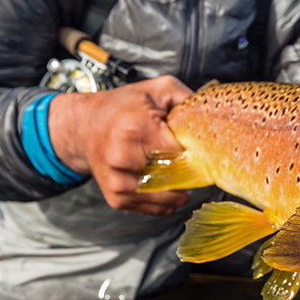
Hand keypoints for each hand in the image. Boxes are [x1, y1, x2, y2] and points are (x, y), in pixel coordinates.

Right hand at [48, 75, 193, 215]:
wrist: (84, 127)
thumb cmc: (123, 107)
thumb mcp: (158, 90)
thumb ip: (188, 100)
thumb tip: (216, 118)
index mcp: (136, 130)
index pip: (183, 154)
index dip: (197, 152)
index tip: (201, 148)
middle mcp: (123, 160)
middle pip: (178, 179)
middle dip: (191, 171)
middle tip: (189, 158)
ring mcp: (119, 183)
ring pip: (170, 199)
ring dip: (181, 188)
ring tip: (176, 168)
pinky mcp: (117, 199)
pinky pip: (158, 209)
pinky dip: (168, 198)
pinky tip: (164, 180)